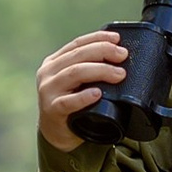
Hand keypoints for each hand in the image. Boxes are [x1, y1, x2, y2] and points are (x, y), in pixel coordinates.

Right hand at [36, 30, 127, 153]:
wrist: (55, 132)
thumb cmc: (70, 103)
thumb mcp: (74, 81)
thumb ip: (86, 67)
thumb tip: (117, 54)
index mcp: (54, 62)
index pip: (77, 44)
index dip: (98, 38)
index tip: (117, 39)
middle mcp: (48, 74)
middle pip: (78, 56)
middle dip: (103, 51)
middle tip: (123, 55)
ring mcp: (48, 91)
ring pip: (75, 73)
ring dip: (100, 71)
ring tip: (119, 74)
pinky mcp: (52, 110)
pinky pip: (69, 102)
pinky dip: (84, 96)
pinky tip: (97, 94)